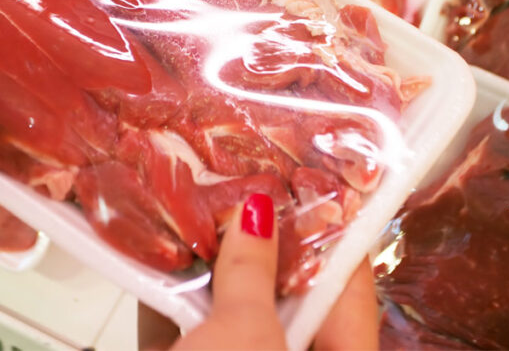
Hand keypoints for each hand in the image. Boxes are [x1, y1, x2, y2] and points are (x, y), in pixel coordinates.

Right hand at [138, 193, 379, 350]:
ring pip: (234, 312)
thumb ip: (252, 271)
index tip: (303, 174)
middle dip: (259, 237)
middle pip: (287, 294)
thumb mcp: (244, 339)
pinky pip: (191, 331)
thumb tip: (257, 210)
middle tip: (241, 176)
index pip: (348, 285)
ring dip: (213, 261)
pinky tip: (160, 246)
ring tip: (201, 195)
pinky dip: (177, 295)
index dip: (329, 226)